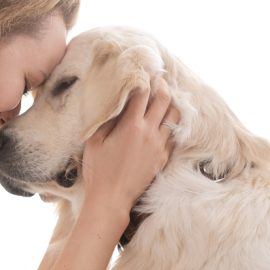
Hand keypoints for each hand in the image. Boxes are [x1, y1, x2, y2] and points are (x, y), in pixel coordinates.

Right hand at [81, 78, 179, 213]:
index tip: (143, 71)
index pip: (142, 94)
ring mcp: (159, 146)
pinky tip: (163, 123)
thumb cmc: (98, 170)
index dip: (144, 79)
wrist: (111, 198)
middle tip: (158, 79)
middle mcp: (150, 133)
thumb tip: (114, 103)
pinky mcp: (163, 159)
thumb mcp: (94, 141)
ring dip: (170, 105)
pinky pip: (173, 135)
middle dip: (162, 86)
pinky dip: (170, 125)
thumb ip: (106, 119)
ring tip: (163, 99)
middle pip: (164, 100)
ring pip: (174, 117)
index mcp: (131, 126)